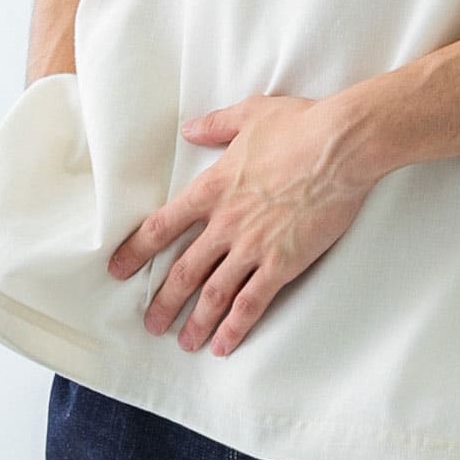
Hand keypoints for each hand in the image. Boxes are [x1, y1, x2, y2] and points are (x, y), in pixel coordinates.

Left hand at [107, 92, 375, 356]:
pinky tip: (224, 345)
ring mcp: (253, 246)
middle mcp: (225, 223)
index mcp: (213, 188)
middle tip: (152, 323)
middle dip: (164, 301)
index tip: (119, 269)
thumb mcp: (251, 115)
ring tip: (184, 343)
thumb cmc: (300, 125)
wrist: (341, 147)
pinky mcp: (282, 263)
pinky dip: (235, 328)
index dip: (137, 250)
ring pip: (214, 294)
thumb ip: (216, 125)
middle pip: (184, 270)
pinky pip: (251, 303)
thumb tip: (189, 129)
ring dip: (196, 322)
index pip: (163, 225)